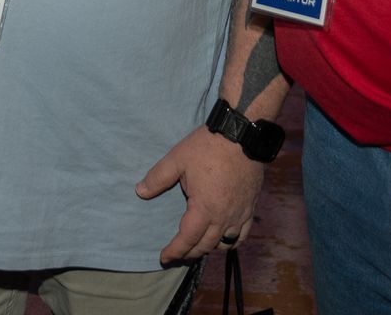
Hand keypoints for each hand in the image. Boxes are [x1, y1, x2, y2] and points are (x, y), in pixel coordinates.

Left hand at [136, 126, 262, 263]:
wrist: (242, 134)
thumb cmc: (208, 146)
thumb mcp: (178, 159)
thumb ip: (158, 178)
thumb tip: (139, 192)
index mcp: (204, 208)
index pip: (187, 239)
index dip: (174, 251)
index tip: (164, 257)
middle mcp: (223, 217)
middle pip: (205, 245)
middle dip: (189, 253)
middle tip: (177, 255)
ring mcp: (240, 214)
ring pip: (224, 243)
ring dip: (209, 249)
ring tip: (197, 247)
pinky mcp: (250, 207)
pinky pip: (242, 234)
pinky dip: (231, 241)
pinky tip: (223, 239)